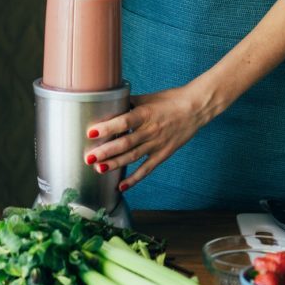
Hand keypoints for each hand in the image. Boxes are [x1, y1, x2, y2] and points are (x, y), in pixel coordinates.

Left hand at [83, 81, 219, 190]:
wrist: (196, 108)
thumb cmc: (171, 100)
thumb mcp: (149, 97)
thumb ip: (129, 103)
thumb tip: (109, 104)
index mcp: (146, 113)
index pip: (124, 121)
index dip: (108, 127)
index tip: (91, 132)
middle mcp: (151, 130)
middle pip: (126, 143)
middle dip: (106, 151)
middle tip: (89, 157)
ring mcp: (157, 143)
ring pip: (133, 157)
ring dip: (115, 164)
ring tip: (99, 169)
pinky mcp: (164, 153)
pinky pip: (147, 168)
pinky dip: (135, 179)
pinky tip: (121, 186)